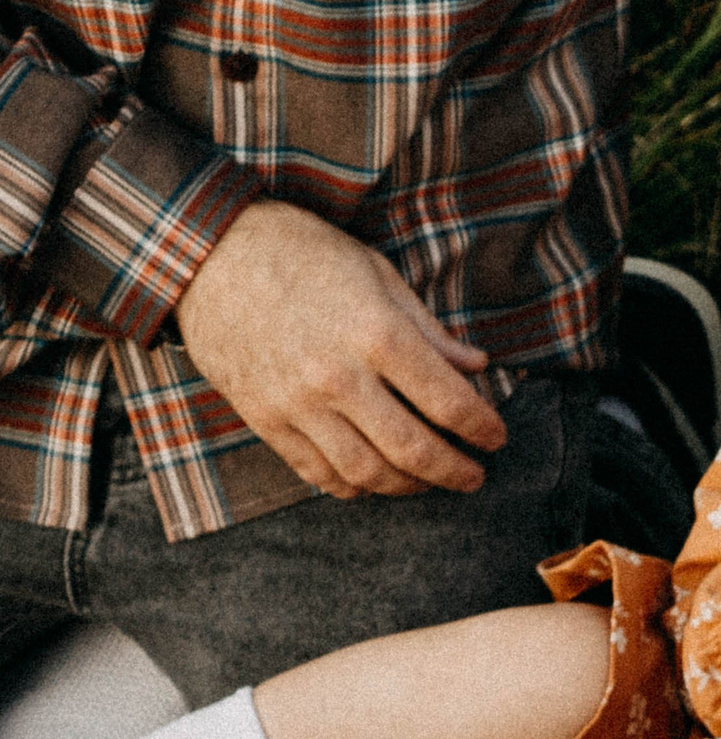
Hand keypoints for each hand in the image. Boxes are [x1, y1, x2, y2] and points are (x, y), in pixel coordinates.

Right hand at [174, 200, 506, 498]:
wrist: (206, 251)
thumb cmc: (301, 253)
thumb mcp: (377, 274)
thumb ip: (429, 329)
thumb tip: (476, 366)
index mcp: (378, 335)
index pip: (450, 403)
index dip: (482, 429)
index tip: (496, 438)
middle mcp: (339, 376)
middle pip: (413, 450)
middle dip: (454, 471)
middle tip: (474, 476)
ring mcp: (297, 403)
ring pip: (368, 472)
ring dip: (408, 487)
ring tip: (429, 481)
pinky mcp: (264, 418)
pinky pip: (317, 472)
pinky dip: (354, 486)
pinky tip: (375, 479)